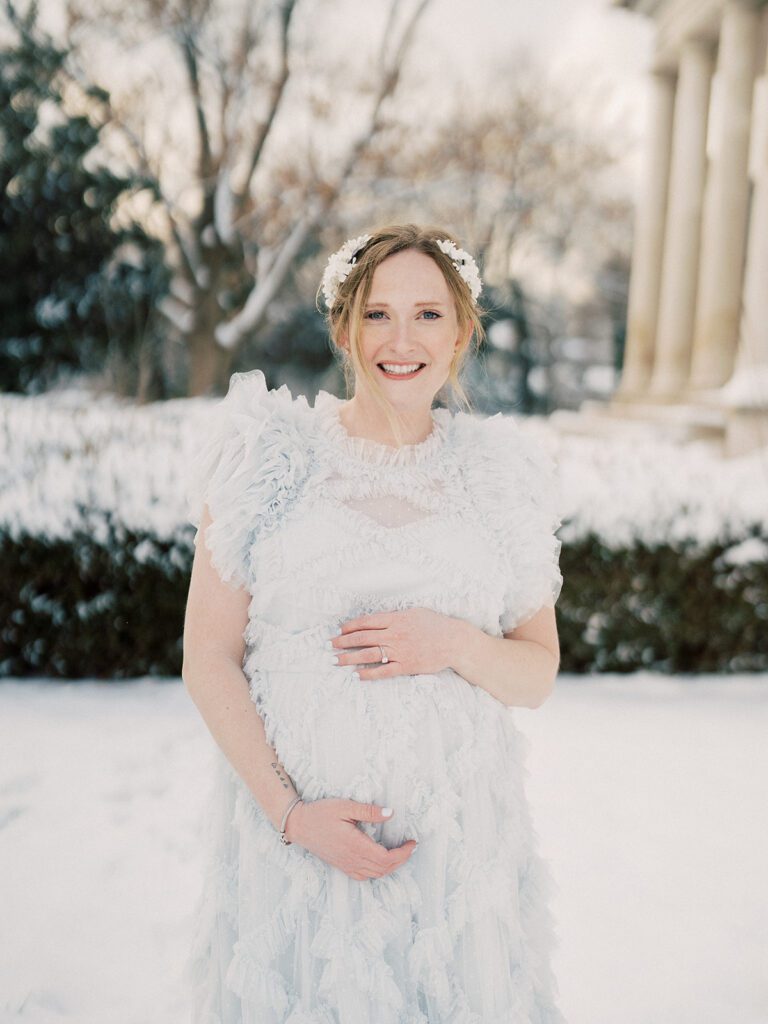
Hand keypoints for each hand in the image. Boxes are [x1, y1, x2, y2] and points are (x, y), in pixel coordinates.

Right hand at [284, 798, 417, 880]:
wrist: (299, 825)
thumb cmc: (320, 813)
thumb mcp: (345, 806)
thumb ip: (368, 811)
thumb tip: (391, 813)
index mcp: (354, 846)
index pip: (386, 858)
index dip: (403, 853)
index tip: (412, 842)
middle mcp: (351, 860)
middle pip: (384, 869)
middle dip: (401, 860)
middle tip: (409, 847)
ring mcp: (346, 865)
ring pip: (375, 874)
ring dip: (391, 867)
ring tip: (399, 853)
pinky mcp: (342, 866)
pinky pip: (364, 876)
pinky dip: (377, 871)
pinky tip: (380, 861)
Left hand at [331, 607, 460, 679]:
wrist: (454, 641)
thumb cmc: (436, 625)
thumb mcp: (414, 612)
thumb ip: (395, 616)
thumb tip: (378, 620)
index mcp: (396, 619)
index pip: (366, 622)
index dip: (350, 626)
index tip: (339, 629)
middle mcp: (395, 634)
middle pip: (362, 638)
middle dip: (343, 641)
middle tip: (330, 644)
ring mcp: (400, 651)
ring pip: (368, 654)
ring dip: (350, 658)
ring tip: (336, 660)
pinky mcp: (406, 666)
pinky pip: (384, 671)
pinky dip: (369, 673)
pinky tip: (357, 675)